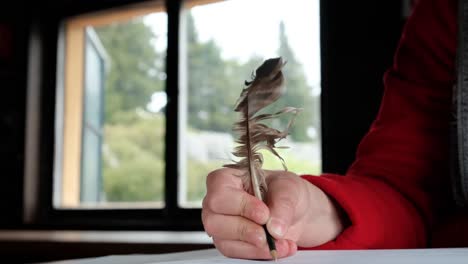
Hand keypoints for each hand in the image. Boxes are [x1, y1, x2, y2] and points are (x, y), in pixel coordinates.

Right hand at [202, 168, 344, 259]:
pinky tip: (278, 247)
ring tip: (280, 242)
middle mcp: (217, 203)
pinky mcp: (229, 243)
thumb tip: (274, 228)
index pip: (219, 193)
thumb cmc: (285, 191)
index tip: (264, 214)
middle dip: (245, 230)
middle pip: (214, 221)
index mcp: (227, 179)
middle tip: (269, 232)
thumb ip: (283, 205)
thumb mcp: (289, 189)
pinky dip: (259, 253)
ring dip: (255, 246)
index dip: (240, 205)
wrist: (294, 212)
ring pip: (223, 241)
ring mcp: (220, 224)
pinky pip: (236, 253)